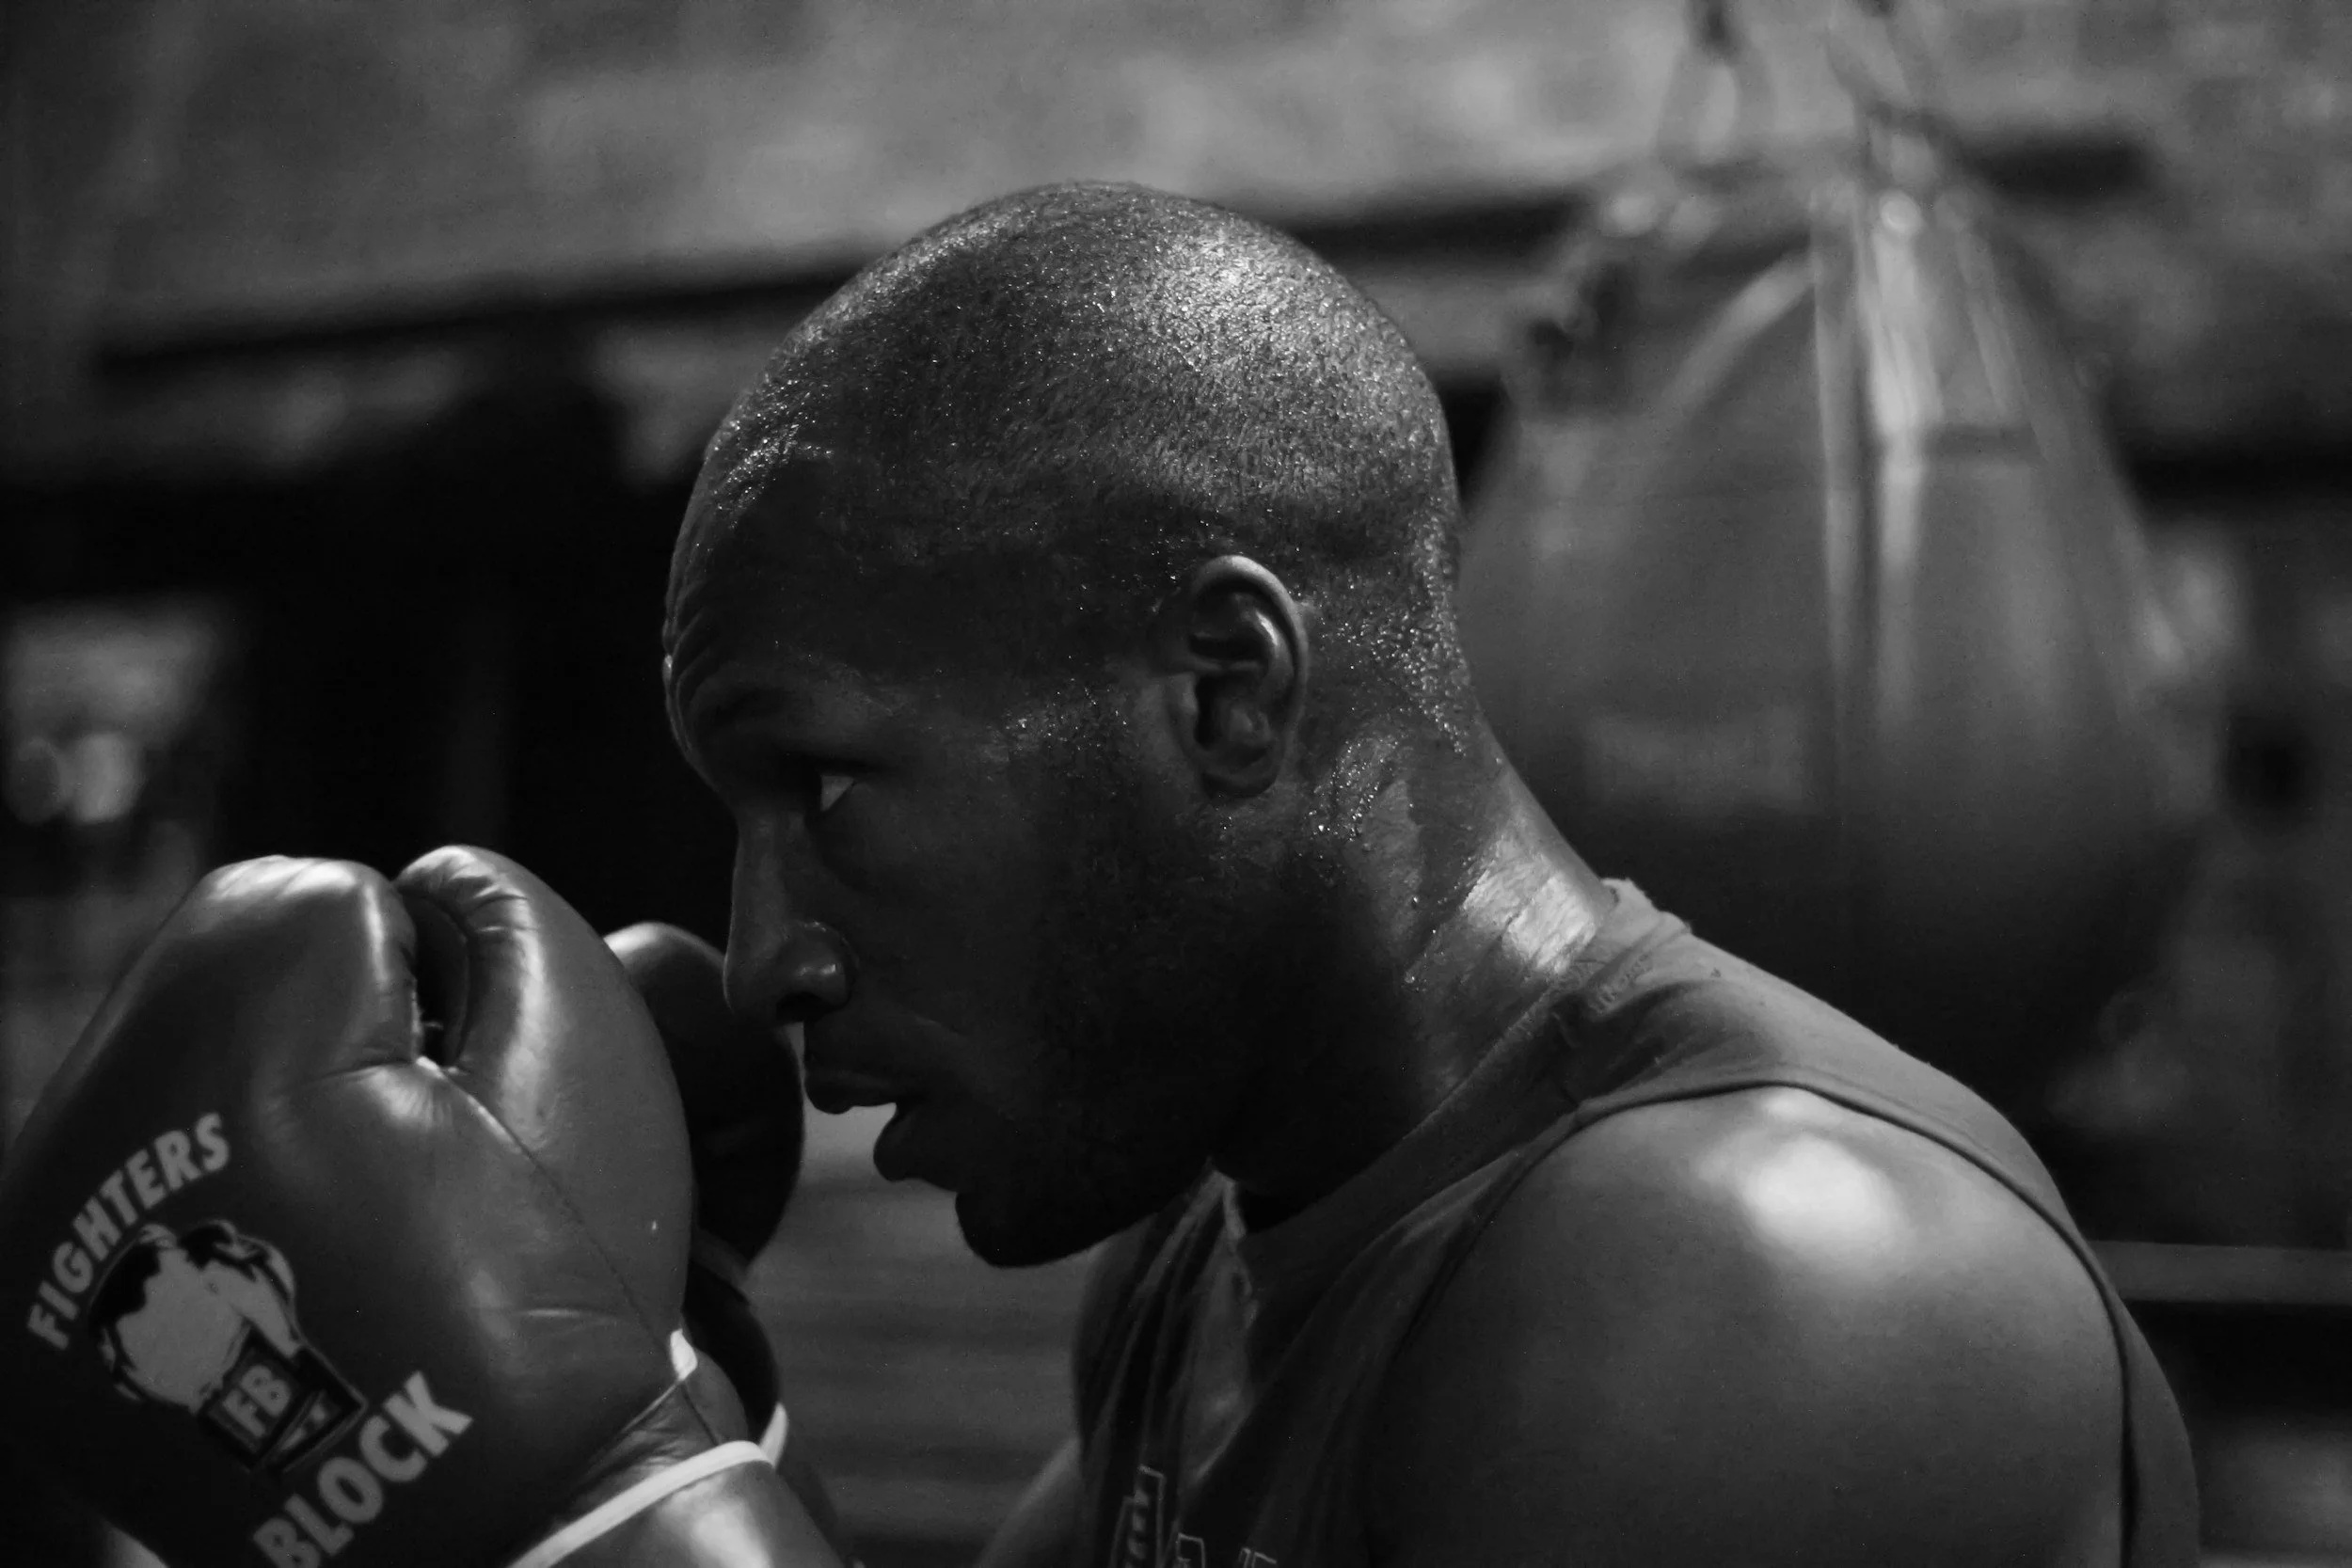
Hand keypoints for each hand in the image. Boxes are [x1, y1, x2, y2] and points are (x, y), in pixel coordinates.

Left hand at [0, 848, 837, 1566]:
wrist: (514, 1522)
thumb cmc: (567, 1284)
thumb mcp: (589, 1057)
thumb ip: (502, 910)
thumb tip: (418, 884)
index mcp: (243, 1075)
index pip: (297, 898)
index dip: (415, 961)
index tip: (464, 1068)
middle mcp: (101, 1152)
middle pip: (199, 967)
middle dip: (321, 1014)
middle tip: (415, 1130)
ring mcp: (50, 1247)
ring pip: (150, 1058)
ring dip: (253, 1082)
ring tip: (353, 1195)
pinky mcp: (38, 1323)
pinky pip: (115, 1168)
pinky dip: (197, 1174)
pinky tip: (287, 1248)